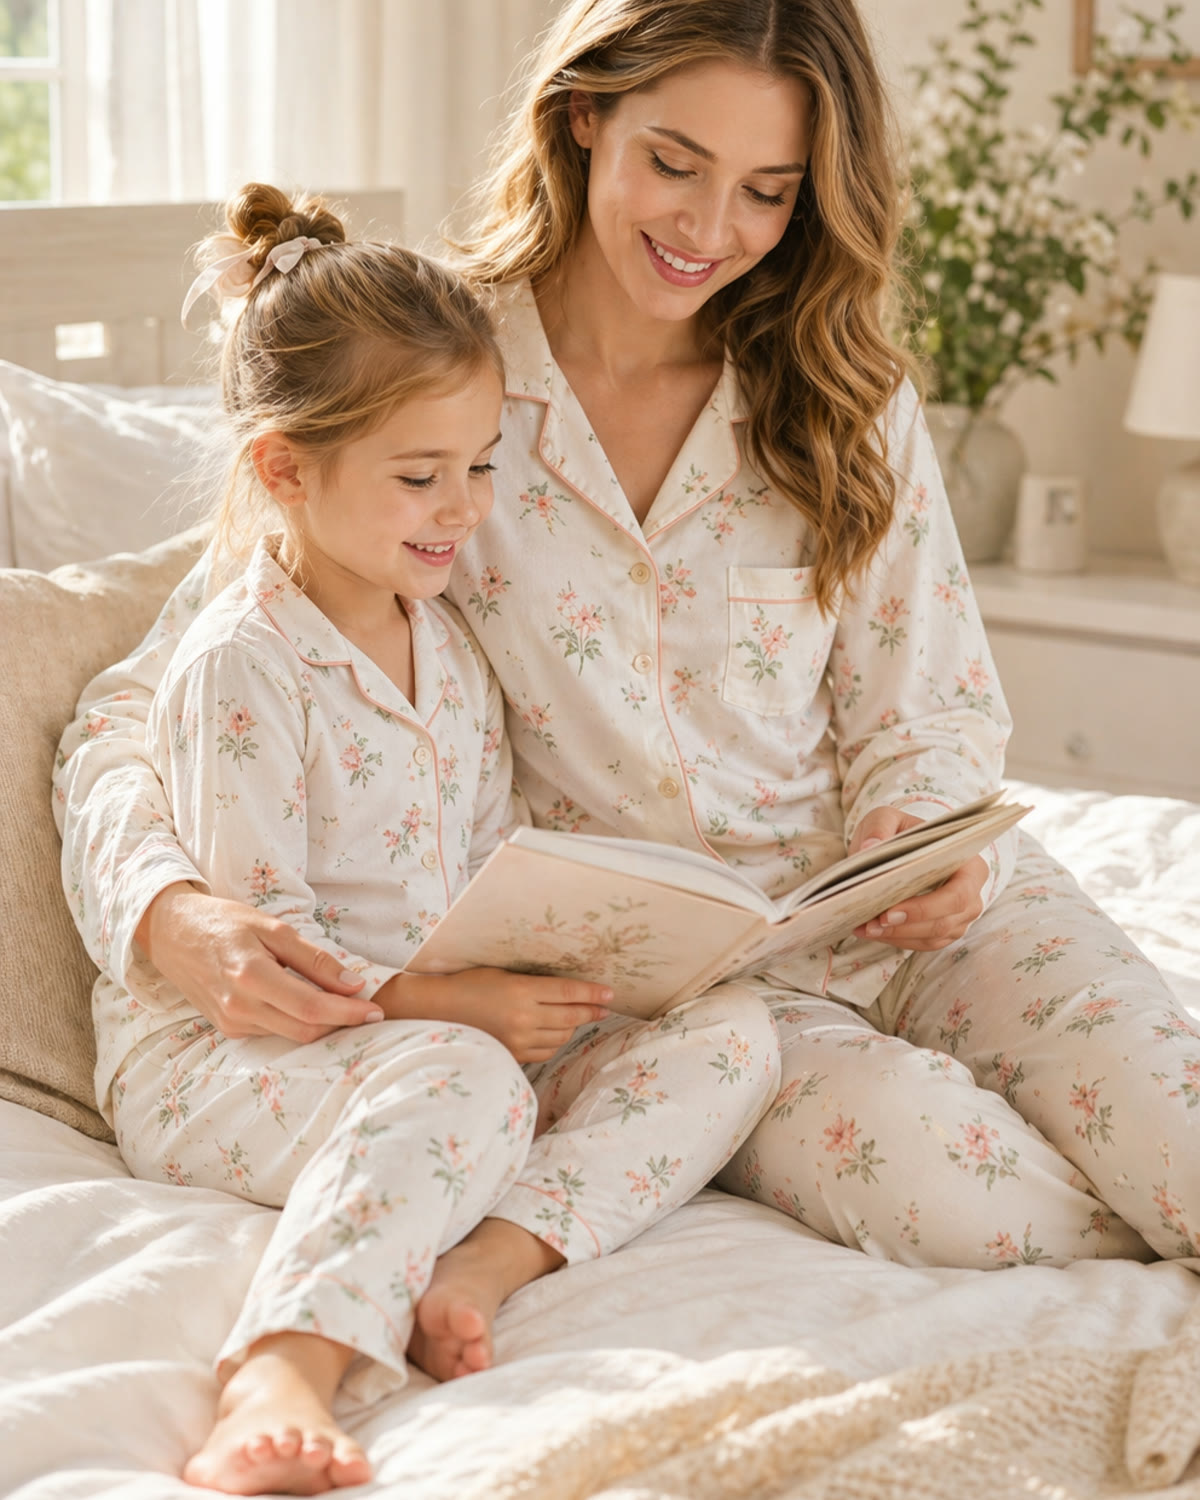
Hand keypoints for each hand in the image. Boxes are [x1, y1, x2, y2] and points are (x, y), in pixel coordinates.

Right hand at [135, 883, 381, 1042]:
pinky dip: (296, 1022)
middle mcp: (240, 1007)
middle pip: (305, 1029)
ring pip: (291, 1035)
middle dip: (342, 1024)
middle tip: (369, 1011)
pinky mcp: (227, 1028)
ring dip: (322, 1025)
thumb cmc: (223, 922)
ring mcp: (231, 1022)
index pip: (312, 1007)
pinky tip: (308, 1005)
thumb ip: (314, 959)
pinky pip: (272, 1032)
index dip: (348, 1013)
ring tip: (344, 1006)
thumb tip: (353, 984)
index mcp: (252, 976)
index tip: (376, 1011)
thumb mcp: (272, 927)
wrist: (170, 933)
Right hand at [379, 968, 612, 1063]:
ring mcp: (517, 1040)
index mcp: (521, 991)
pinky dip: (554, 1042)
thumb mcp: (502, 974)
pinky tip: (555, 1033)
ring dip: (573, 1027)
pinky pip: (545, 1051)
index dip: (592, 993)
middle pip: (570, 1017)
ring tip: (579, 1017)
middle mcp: (522, 1017)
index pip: (568, 992)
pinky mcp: (511, 1055)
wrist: (436, 1012)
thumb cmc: (468, 984)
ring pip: (560, 1037)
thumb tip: (566, 990)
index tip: (610, 993)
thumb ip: (533, 984)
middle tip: (604, 1007)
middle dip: (591, 1011)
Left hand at [848, 807, 987, 951]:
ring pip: (932, 937)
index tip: (888, 912)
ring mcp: (961, 917)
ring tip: (864, 928)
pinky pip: (923, 944)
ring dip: (897, 936)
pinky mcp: (945, 930)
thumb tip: (870, 847)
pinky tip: (871, 931)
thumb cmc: (903, 832)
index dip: (924, 908)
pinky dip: (896, 940)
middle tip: (871, 924)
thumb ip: (880, 827)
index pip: (956, 894)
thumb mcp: (889, 818)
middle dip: (905, 927)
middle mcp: (972, 894)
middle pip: (945, 922)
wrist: (906, 848)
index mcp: (970, 865)